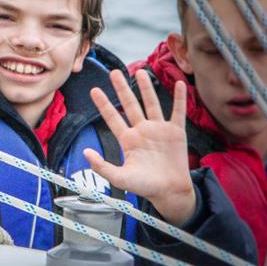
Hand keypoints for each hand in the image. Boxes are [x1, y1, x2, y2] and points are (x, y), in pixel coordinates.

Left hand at [84, 69, 195, 225]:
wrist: (170, 193)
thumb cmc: (145, 187)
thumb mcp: (120, 179)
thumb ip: (102, 167)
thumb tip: (86, 152)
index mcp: (128, 140)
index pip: (112, 118)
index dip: (103, 104)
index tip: (94, 90)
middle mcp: (142, 131)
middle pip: (130, 105)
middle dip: (122, 89)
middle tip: (114, 72)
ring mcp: (159, 130)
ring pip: (151, 104)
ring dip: (146, 88)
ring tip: (141, 72)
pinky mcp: (176, 132)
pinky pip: (178, 112)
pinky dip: (180, 98)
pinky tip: (180, 84)